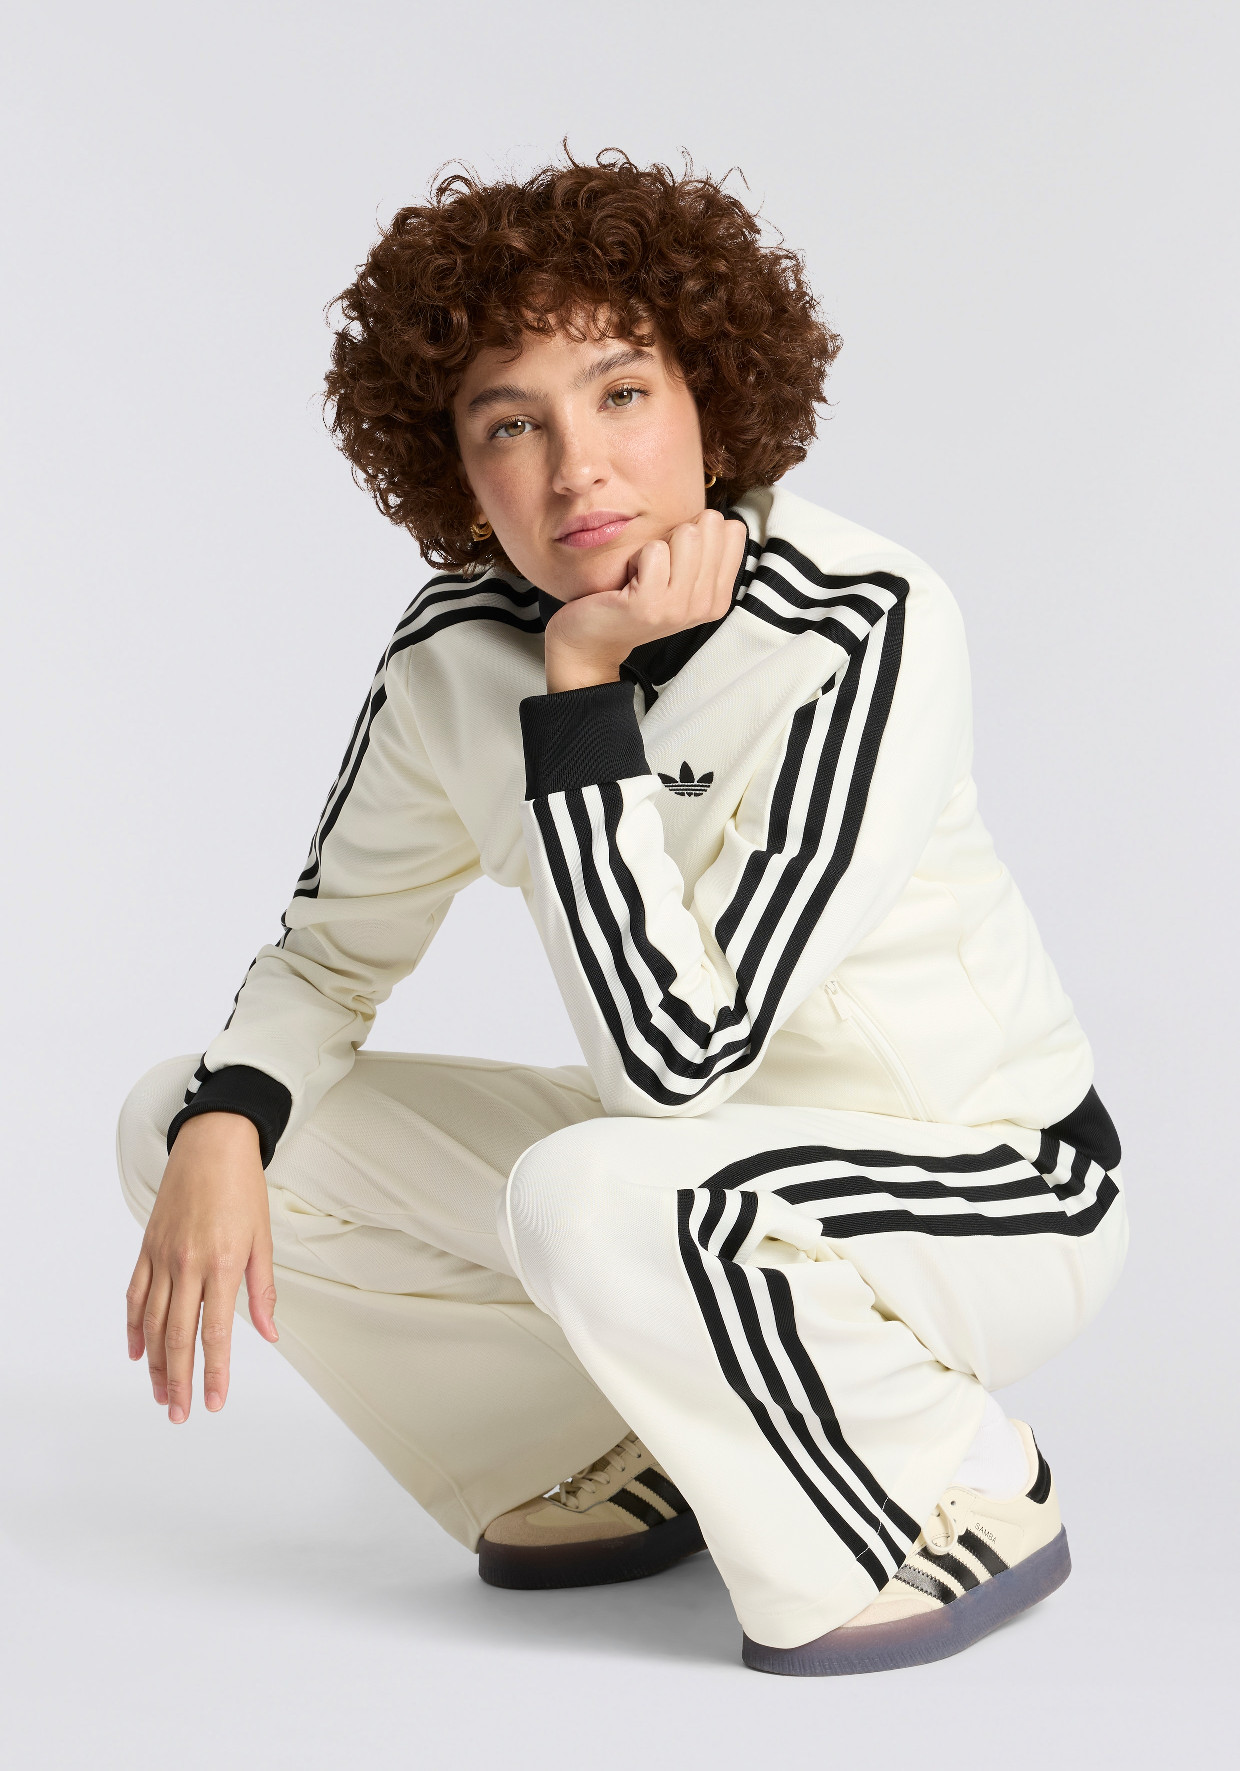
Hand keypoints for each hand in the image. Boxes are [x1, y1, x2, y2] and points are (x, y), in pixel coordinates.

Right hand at [125, 1112, 276, 1421]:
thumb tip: (269, 1333)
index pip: (214, 1333)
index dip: (215, 1372)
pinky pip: (136, 1296)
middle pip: (177, 1336)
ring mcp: (162, 1257)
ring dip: (155, 1364)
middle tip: (182, 1413)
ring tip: (162, 1393)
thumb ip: (262, 1290)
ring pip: (153, 1322)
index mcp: (220, 1263)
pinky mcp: (147, 1248)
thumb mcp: (262, 1238)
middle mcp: (186, 1264)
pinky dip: (135, 1326)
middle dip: (181, 1380)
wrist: (212, 1145)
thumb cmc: (242, 1188)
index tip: (215, 1401)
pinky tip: (138, 1352)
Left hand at [544, 508, 746, 692]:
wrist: (594, 640)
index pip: (733, 530)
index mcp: (718, 597)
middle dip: (677, 535)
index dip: (699, 531)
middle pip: (710, 525)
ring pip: (686, 534)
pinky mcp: (649, 604)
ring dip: (656, 546)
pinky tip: (629, 581)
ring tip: (643, 574)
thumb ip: (704, 553)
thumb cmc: (634, 599)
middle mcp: (704, 604)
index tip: (677, 559)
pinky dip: (635, 557)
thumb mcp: (679, 579)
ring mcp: (678, 607)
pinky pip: (653, 549)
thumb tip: (719, 516)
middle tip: (656, 567)